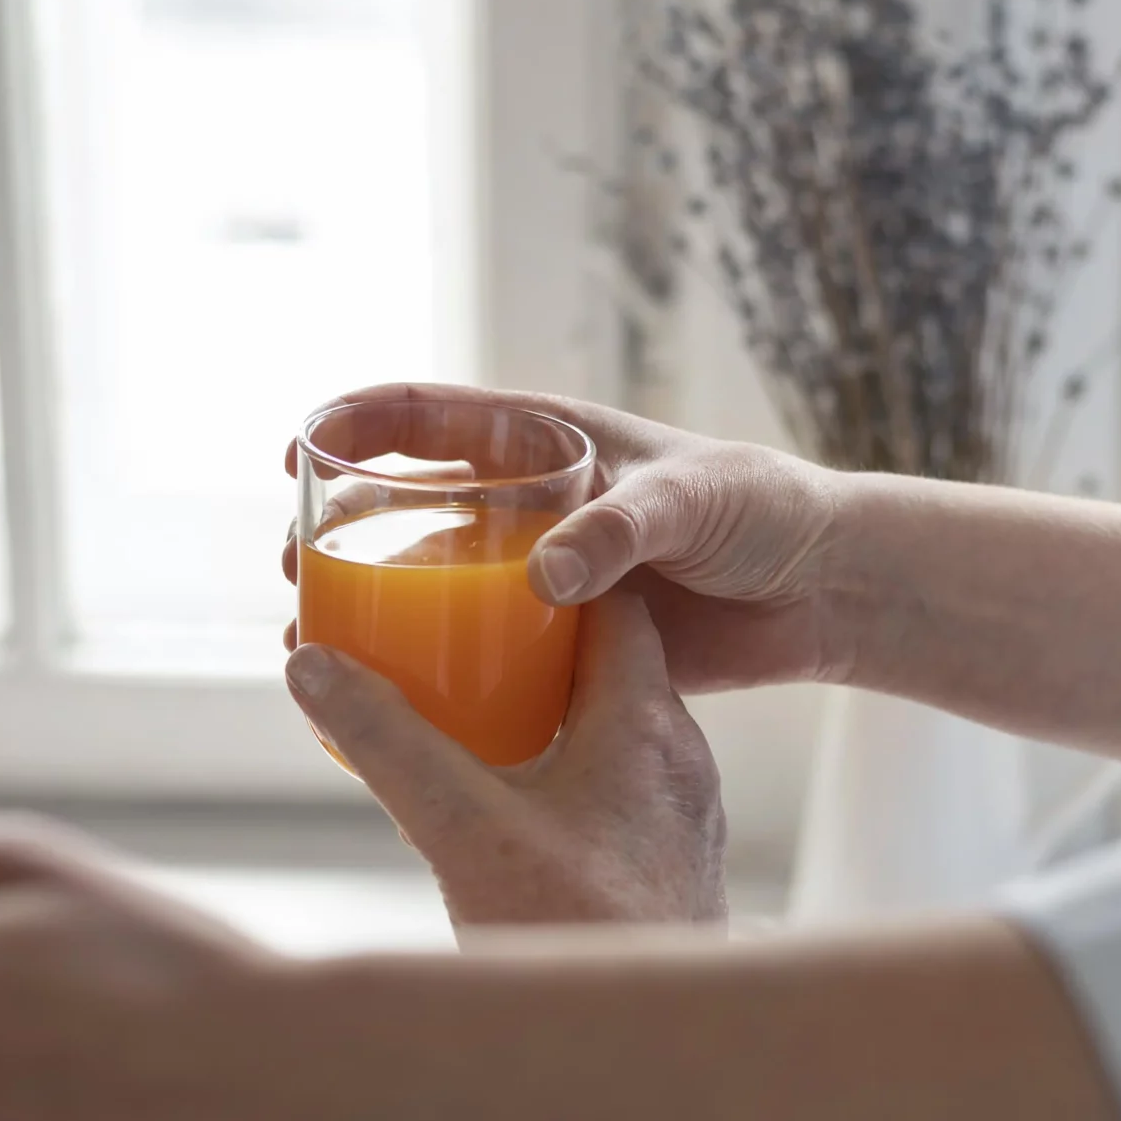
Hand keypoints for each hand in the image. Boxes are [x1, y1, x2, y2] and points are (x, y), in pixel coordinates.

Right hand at [285, 384, 851, 693]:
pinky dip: (437, 673)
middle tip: (300, 568)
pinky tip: (394, 702)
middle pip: (413, 508)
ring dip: (377, 610)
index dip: (356, 424)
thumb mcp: (693, 503)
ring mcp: (545, 577)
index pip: (431, 418)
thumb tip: (543, 578)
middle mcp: (533, 506)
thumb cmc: (764, 512)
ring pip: (439, 589)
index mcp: (549, 442)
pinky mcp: (568, 644)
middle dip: (345, 531)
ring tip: (320, 638)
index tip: (297, 449)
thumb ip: (620, 533)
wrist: (824, 589)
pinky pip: (486, 655)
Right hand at [287, 591, 726, 926]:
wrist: (650, 1062)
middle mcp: (678, 761)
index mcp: (646, 724)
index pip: (611, 600)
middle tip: (456, 621)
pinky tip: (502, 801)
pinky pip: (610, 790)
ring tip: (467, 702)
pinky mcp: (667, 870)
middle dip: (531, 637)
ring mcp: (679, 819)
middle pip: (605, 661)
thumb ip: (387, 744)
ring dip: (546, 707)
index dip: (552, 566)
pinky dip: (558, 772)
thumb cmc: (580, 942)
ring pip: (610, 729)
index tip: (486, 551)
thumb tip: (315, 666)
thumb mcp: (462, 831)